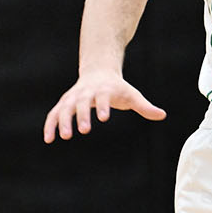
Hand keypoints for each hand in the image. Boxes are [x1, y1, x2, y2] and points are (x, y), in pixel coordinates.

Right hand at [44, 72, 165, 140]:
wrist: (99, 72)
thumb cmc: (118, 88)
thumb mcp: (132, 95)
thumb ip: (145, 106)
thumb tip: (162, 115)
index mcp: (103, 89)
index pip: (103, 97)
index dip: (103, 106)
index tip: (104, 118)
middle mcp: (86, 92)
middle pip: (82, 102)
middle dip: (82, 115)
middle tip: (84, 130)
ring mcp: (73, 97)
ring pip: (65, 108)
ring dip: (63, 121)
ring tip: (65, 137)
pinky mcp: (64, 103)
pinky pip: (54, 114)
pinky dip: (50, 125)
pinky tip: (48, 140)